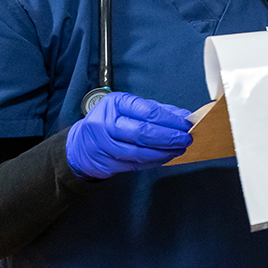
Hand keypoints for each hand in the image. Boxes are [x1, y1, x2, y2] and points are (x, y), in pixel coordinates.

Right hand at [66, 92, 193, 179]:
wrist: (81, 144)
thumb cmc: (110, 122)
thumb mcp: (129, 108)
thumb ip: (157, 111)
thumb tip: (184, 116)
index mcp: (115, 104)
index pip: (148, 112)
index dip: (171, 120)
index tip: (186, 124)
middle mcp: (107, 123)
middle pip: (143, 132)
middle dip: (169, 137)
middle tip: (185, 138)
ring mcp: (105, 145)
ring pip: (140, 151)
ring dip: (164, 152)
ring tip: (179, 149)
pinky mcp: (107, 162)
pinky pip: (136, 164)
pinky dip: (154, 161)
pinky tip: (165, 157)